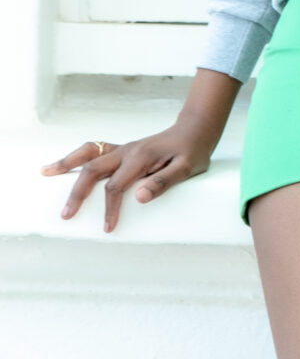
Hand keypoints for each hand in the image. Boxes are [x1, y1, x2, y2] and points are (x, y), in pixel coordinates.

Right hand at [42, 70, 238, 231]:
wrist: (195, 131)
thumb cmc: (192, 152)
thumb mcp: (186, 169)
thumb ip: (162, 183)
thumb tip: (138, 198)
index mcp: (140, 158)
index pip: (116, 187)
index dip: (109, 208)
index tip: (107, 228)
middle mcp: (127, 151)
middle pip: (93, 170)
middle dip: (77, 192)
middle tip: (65, 214)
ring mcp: (123, 148)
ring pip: (88, 154)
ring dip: (67, 163)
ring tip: (45, 172)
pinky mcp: (123, 149)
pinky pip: (95, 150)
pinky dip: (78, 156)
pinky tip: (66, 164)